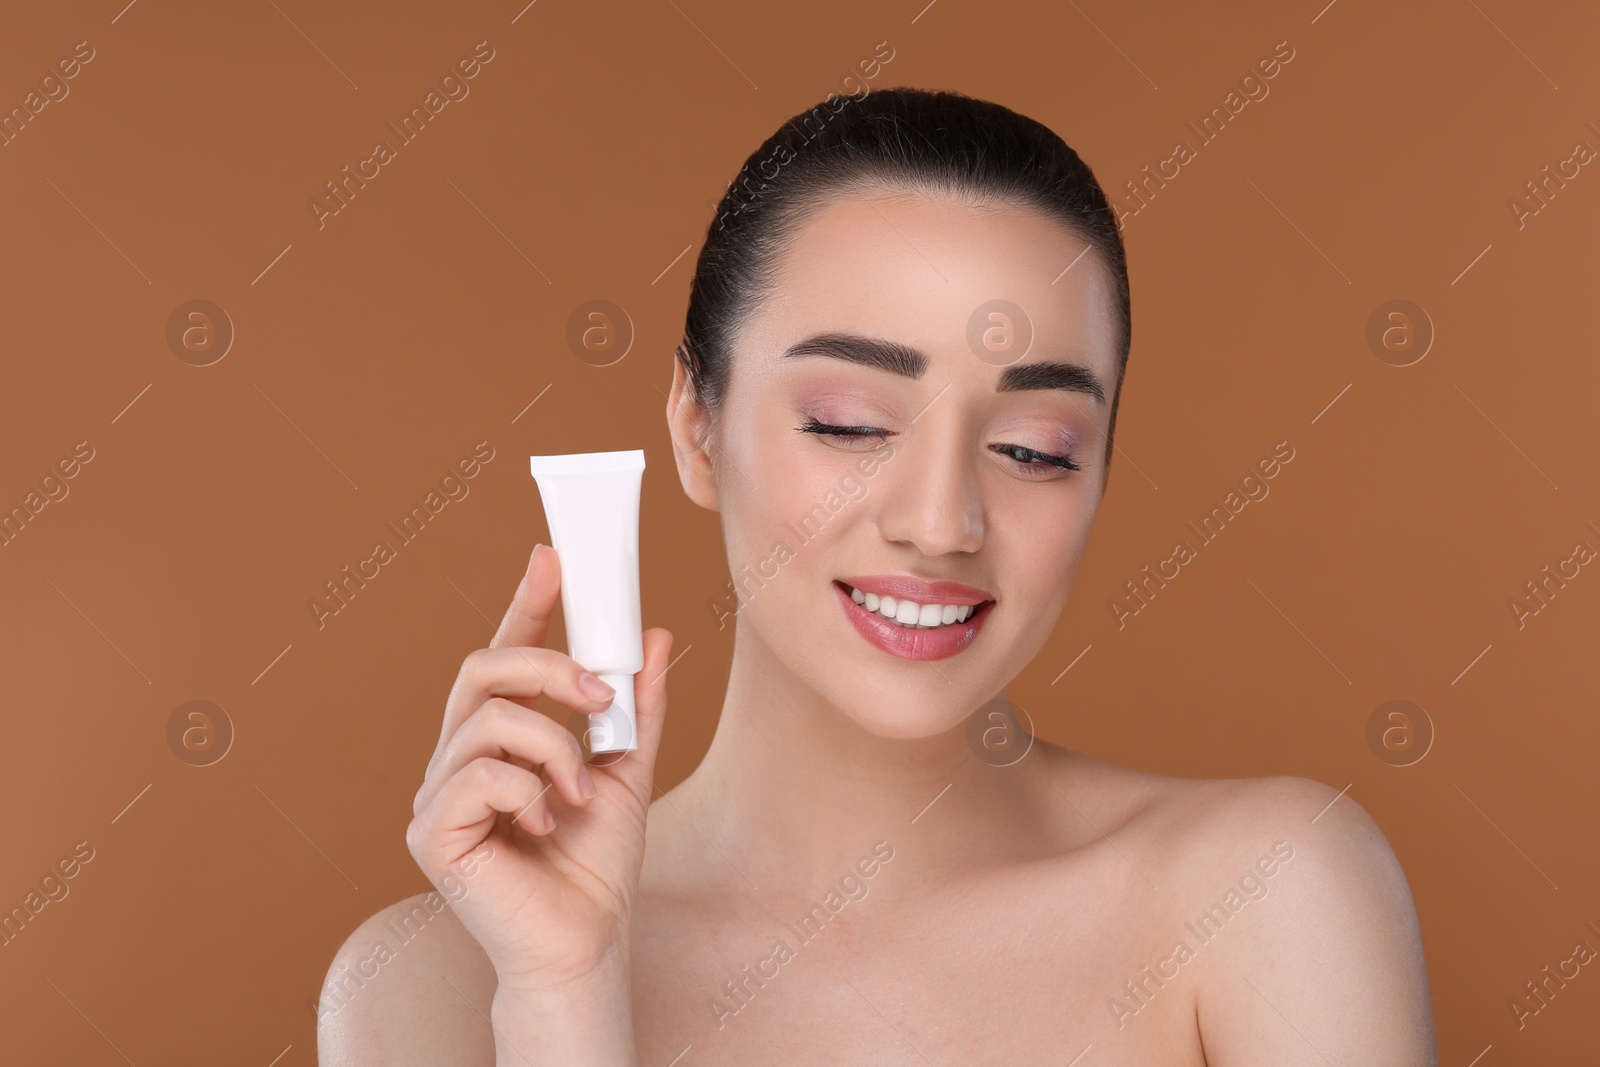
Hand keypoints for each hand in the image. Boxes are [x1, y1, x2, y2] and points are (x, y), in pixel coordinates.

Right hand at [406, 543, 672, 993]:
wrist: (586, 940)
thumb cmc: (595, 863)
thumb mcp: (630, 769)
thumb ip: (637, 707)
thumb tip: (656, 637)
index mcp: (500, 738)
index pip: (502, 656)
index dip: (523, 605)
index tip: (551, 559)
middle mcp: (458, 757)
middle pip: (481, 669)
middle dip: (547, 666)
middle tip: (600, 693)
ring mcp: (437, 793)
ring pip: (488, 721)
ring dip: (553, 746)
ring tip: (579, 791)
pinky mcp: (429, 832)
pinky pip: (477, 775)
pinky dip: (527, 791)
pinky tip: (545, 824)